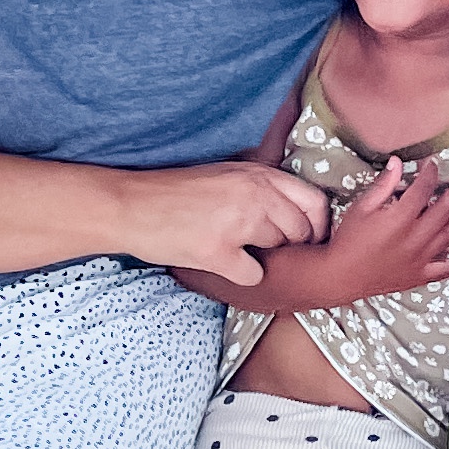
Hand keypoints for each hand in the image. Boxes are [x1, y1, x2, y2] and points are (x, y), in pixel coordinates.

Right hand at [123, 160, 328, 290]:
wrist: (131, 205)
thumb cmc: (175, 192)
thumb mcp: (226, 174)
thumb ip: (261, 187)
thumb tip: (297, 214)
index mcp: (257, 173)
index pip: (314, 202)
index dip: (317, 225)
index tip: (309, 237)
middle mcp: (253, 194)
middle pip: (299, 231)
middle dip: (288, 244)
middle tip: (262, 246)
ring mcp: (237, 223)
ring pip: (278, 251)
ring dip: (262, 256)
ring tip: (234, 247)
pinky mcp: (218, 251)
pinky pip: (254, 275)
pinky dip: (241, 275)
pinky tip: (221, 262)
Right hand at [317, 157, 448, 301]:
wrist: (340, 276)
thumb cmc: (348, 238)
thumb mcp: (362, 207)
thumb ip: (384, 185)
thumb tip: (397, 162)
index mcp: (401, 218)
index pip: (424, 190)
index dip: (431, 173)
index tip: (432, 163)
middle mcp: (416, 238)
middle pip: (445, 210)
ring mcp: (420, 259)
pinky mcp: (419, 276)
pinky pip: (445, 270)